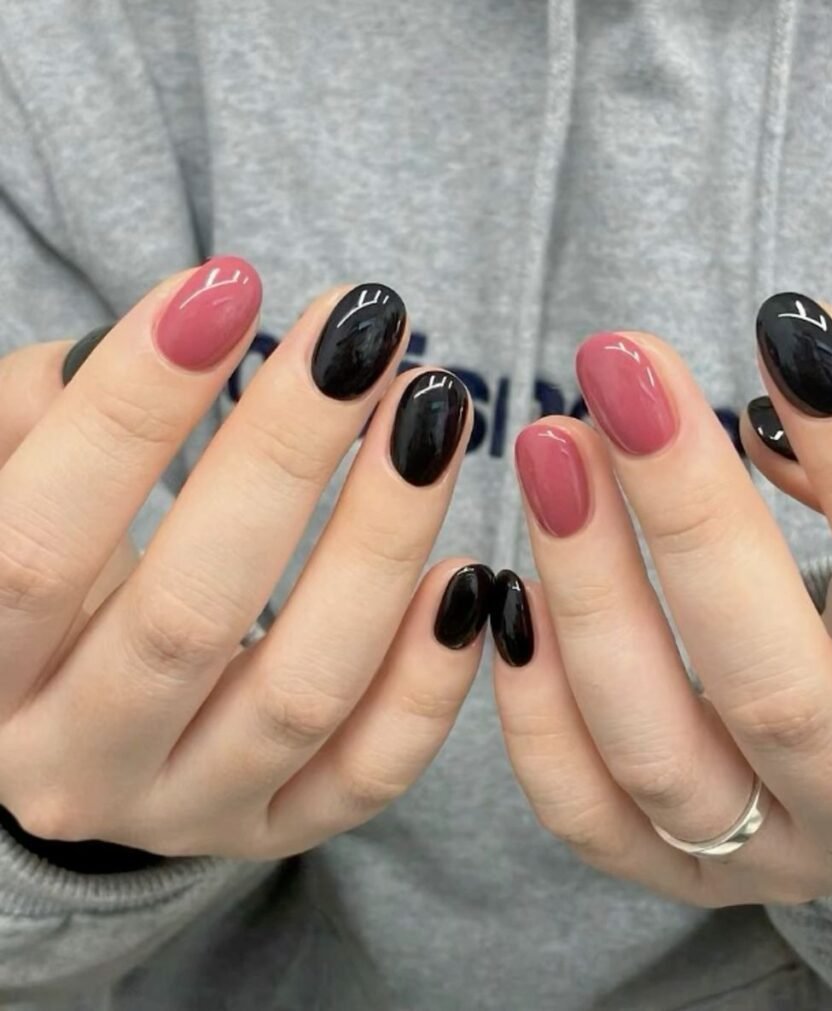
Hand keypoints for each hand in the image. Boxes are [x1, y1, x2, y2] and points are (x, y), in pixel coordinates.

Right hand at [0, 260, 489, 859]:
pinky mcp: (275, 828)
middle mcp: (70, 761)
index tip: (232, 288)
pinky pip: (368, 773)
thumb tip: (178, 327)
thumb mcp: (9, 491)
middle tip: (366, 335)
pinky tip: (471, 576)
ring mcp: (182, 808)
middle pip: (188, 615)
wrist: (70, 717)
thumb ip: (47, 419)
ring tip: (433, 419)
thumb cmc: (44, 569)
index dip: (130, 410)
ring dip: (381, 544)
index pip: (37, 542)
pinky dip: (431, 680)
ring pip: (300, 692)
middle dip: (285, 456)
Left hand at [495, 295, 831, 906]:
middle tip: (620, 375)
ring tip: (549, 456)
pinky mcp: (684, 874)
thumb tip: (761, 424)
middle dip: (688, 514)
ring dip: (586, 592)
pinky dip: (533, 707)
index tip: (788, 327)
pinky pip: (585, 812)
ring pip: (661, 753)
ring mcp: (779, 859)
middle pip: (780, 689)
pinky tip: (507, 593)